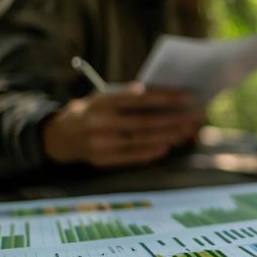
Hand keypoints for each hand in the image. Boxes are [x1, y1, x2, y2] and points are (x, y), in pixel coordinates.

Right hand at [43, 83, 201, 166]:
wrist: (62, 134)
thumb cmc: (96, 110)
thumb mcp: (106, 96)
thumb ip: (132, 97)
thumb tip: (170, 100)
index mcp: (102, 100)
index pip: (139, 98)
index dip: (166, 97)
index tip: (188, 96)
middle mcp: (99, 122)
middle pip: (144, 121)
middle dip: (174, 118)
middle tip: (195, 115)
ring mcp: (100, 143)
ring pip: (141, 139)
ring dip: (168, 135)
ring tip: (186, 130)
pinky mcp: (101, 159)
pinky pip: (131, 156)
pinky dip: (151, 151)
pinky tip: (167, 146)